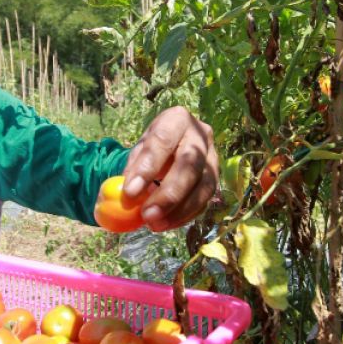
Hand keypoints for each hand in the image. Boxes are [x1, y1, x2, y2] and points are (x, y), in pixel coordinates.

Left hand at [121, 106, 217, 231]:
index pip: (163, 141)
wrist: (170, 149)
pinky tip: (166, 224)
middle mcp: (201, 135)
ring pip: (204, 186)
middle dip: (168, 194)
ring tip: (154, 224)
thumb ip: (132, 169)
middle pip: (190, 165)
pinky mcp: (216, 179)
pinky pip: (205, 201)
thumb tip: (126, 196)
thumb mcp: (137, 151)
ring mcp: (213, 158)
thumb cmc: (151, 149)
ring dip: (179, 210)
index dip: (147, 167)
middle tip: (147, 215)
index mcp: (177, 119)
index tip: (129, 193)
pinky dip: (185, 216)